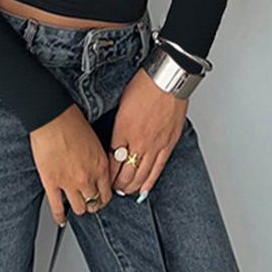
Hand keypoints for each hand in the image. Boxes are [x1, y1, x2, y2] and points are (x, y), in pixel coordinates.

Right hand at [29, 103, 112, 223]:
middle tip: (90, 203)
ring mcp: (69, 182)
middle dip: (93, 204)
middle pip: (94, 203)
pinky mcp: (52, 183)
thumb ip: (97, 159)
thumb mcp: (95, 141)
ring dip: (80, 208)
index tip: (101, 198)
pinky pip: (57, 206)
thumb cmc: (71, 121)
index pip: (107, 193)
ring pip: (80, 208)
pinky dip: (60, 216)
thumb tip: (96, 170)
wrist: (52, 117)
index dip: (104, 198)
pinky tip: (61, 219)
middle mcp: (88, 177)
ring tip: (77, 206)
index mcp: (101, 165)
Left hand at [109, 67, 188, 197]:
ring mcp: (155, 145)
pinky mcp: (168, 144)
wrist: (167, 80)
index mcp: (122, 131)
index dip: (107, 173)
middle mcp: (138, 142)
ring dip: (132, 185)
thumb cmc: (144, 86)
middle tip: (113, 189)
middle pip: (126, 172)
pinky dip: (151, 181)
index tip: (103, 178)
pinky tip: (145, 189)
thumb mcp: (121, 105)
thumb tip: (115, 139)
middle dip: (118, 184)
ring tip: (126, 191)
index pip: (111, 161)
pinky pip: (158, 168)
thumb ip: (118, 127)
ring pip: (142, 174)